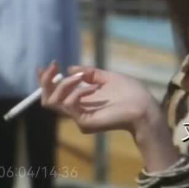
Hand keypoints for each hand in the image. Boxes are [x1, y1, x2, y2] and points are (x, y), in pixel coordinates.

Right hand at [37, 61, 159, 135]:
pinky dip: (77, 92)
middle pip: (47, 100)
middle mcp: (77, 110)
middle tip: (54, 66)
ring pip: (53, 102)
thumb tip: (70, 68)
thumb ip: (90, 73)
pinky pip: (69, 105)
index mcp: (81, 101)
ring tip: (81, 77)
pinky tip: (93, 87)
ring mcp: (79, 118)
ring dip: (64, 84)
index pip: (55, 94)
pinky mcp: (85, 122)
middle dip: (46, 81)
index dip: (45, 81)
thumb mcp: (108, 77)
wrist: (144, 107)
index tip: (44, 66)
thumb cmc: (130, 93)